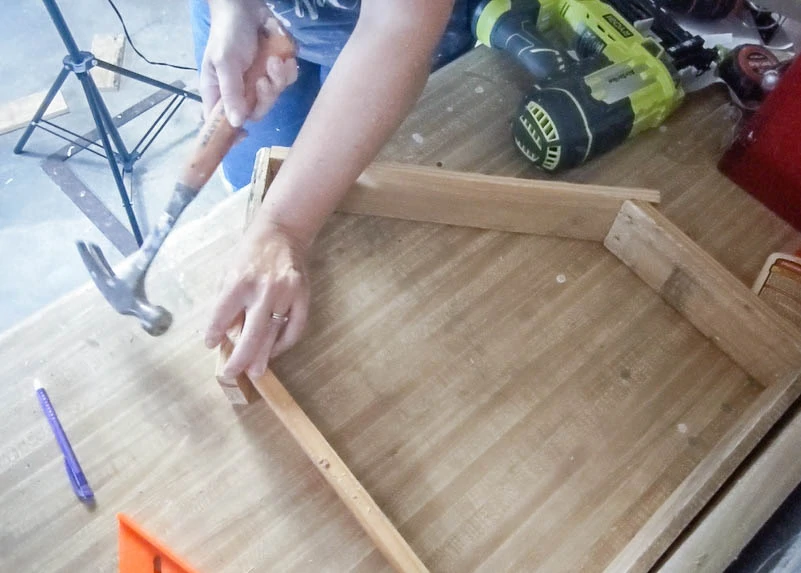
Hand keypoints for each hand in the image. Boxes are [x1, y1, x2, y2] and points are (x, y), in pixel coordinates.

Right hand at [201, 0, 297, 126]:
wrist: (246, 7)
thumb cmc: (228, 34)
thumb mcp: (225, 62)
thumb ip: (231, 92)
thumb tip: (235, 123)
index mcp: (220, 92)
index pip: (223, 122)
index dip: (232, 133)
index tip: (245, 134)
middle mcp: (240, 91)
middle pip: (257, 112)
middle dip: (265, 97)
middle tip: (264, 79)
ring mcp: (260, 82)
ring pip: (275, 97)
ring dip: (278, 80)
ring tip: (273, 61)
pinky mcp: (276, 72)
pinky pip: (288, 81)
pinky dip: (289, 71)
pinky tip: (283, 58)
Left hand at [205, 223, 310, 379]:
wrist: (283, 232)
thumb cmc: (250, 252)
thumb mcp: (228, 271)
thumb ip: (225, 302)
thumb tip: (224, 333)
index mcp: (238, 282)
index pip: (222, 317)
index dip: (214, 334)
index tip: (211, 344)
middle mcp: (263, 290)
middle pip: (250, 335)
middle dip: (239, 359)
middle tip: (231, 374)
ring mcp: (286, 295)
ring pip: (274, 335)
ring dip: (264, 356)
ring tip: (256, 372)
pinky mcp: (303, 297)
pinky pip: (295, 328)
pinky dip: (285, 343)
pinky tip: (275, 350)